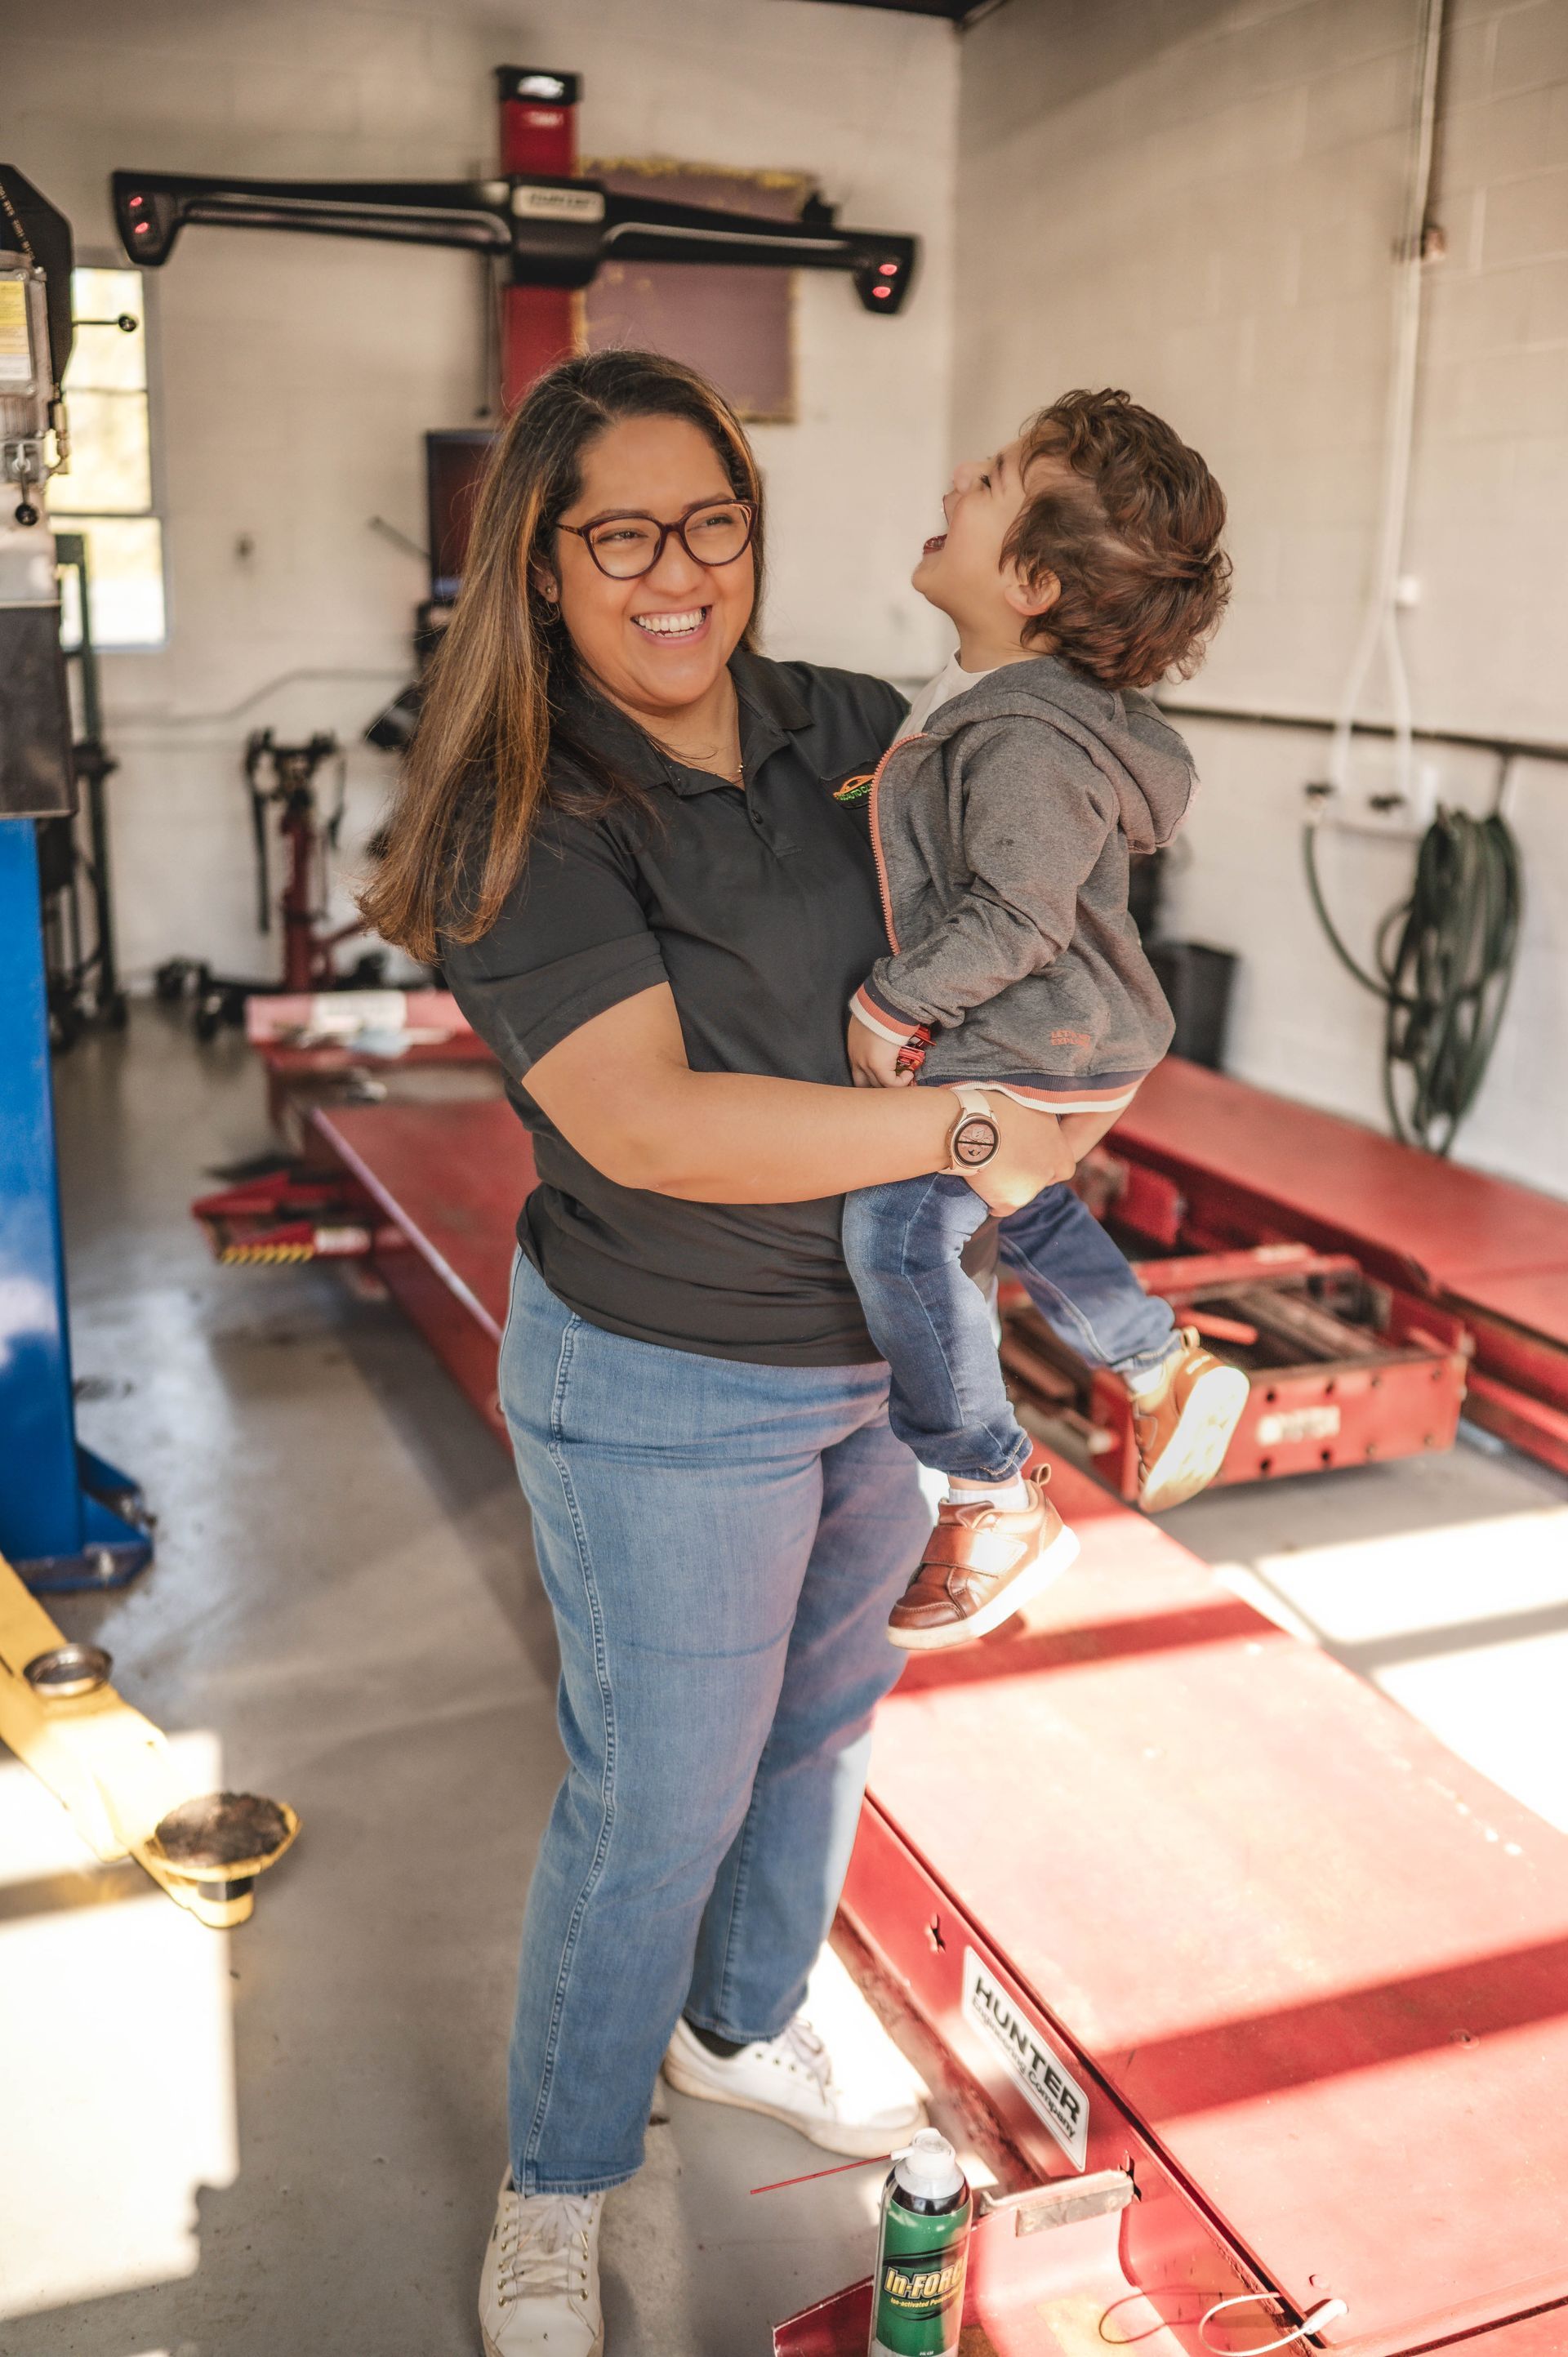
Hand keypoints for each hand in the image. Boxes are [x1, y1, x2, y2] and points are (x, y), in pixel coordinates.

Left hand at [848, 1017, 913, 1088]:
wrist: (884, 1006)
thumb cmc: (878, 1012)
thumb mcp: (869, 1025)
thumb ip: (871, 1035)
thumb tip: (884, 1038)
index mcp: (854, 1052)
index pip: (858, 1075)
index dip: (871, 1081)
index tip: (884, 1079)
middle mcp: (857, 1061)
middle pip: (864, 1086)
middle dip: (879, 1088)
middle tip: (894, 1084)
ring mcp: (866, 1064)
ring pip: (879, 1086)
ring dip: (892, 1086)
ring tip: (905, 1078)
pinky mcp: (878, 1065)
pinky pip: (891, 1084)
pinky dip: (901, 1082)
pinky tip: (909, 1075)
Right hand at [962, 1097, 1075, 1213]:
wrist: (971, 1126)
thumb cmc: (999, 1108)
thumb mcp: (1032, 1106)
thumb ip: (1044, 1123)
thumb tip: (1046, 1122)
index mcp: (1060, 1152)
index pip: (1063, 1168)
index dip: (1046, 1161)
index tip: (1029, 1153)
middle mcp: (1048, 1174)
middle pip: (1039, 1180)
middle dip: (1025, 1172)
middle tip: (1006, 1157)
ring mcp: (1028, 1191)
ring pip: (1020, 1193)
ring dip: (1008, 1183)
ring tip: (989, 1163)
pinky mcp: (1007, 1203)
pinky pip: (1001, 1207)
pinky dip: (992, 1198)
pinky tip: (982, 1183)